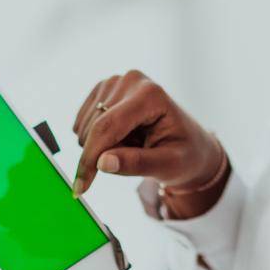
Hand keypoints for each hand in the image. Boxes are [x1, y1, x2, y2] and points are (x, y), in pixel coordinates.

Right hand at [71, 70, 225, 204]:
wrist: (189, 144)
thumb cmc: (184, 155)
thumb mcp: (168, 166)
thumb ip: (137, 163)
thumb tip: (102, 163)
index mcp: (150, 94)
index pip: (108, 127)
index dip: (89, 159)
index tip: (80, 188)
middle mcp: (130, 80)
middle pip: (94, 128)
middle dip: (104, 154)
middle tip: (138, 155)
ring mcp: (114, 82)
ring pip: (85, 128)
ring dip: (104, 147)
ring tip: (134, 144)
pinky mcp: (102, 90)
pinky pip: (83, 125)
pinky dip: (97, 139)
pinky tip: (123, 137)